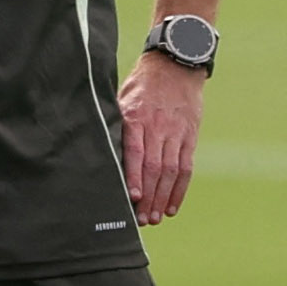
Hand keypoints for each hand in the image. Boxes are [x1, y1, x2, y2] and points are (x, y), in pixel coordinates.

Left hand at [118, 48, 205, 224]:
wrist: (176, 66)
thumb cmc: (141, 86)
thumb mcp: (121, 98)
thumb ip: (114, 125)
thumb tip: (97, 152)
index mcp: (136, 117)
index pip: (136, 151)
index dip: (134, 176)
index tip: (132, 197)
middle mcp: (158, 126)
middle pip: (154, 167)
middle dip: (148, 196)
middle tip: (142, 219)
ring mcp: (176, 132)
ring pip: (171, 170)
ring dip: (163, 197)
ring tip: (156, 218)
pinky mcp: (189, 136)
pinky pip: (186, 167)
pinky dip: (180, 189)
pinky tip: (172, 206)